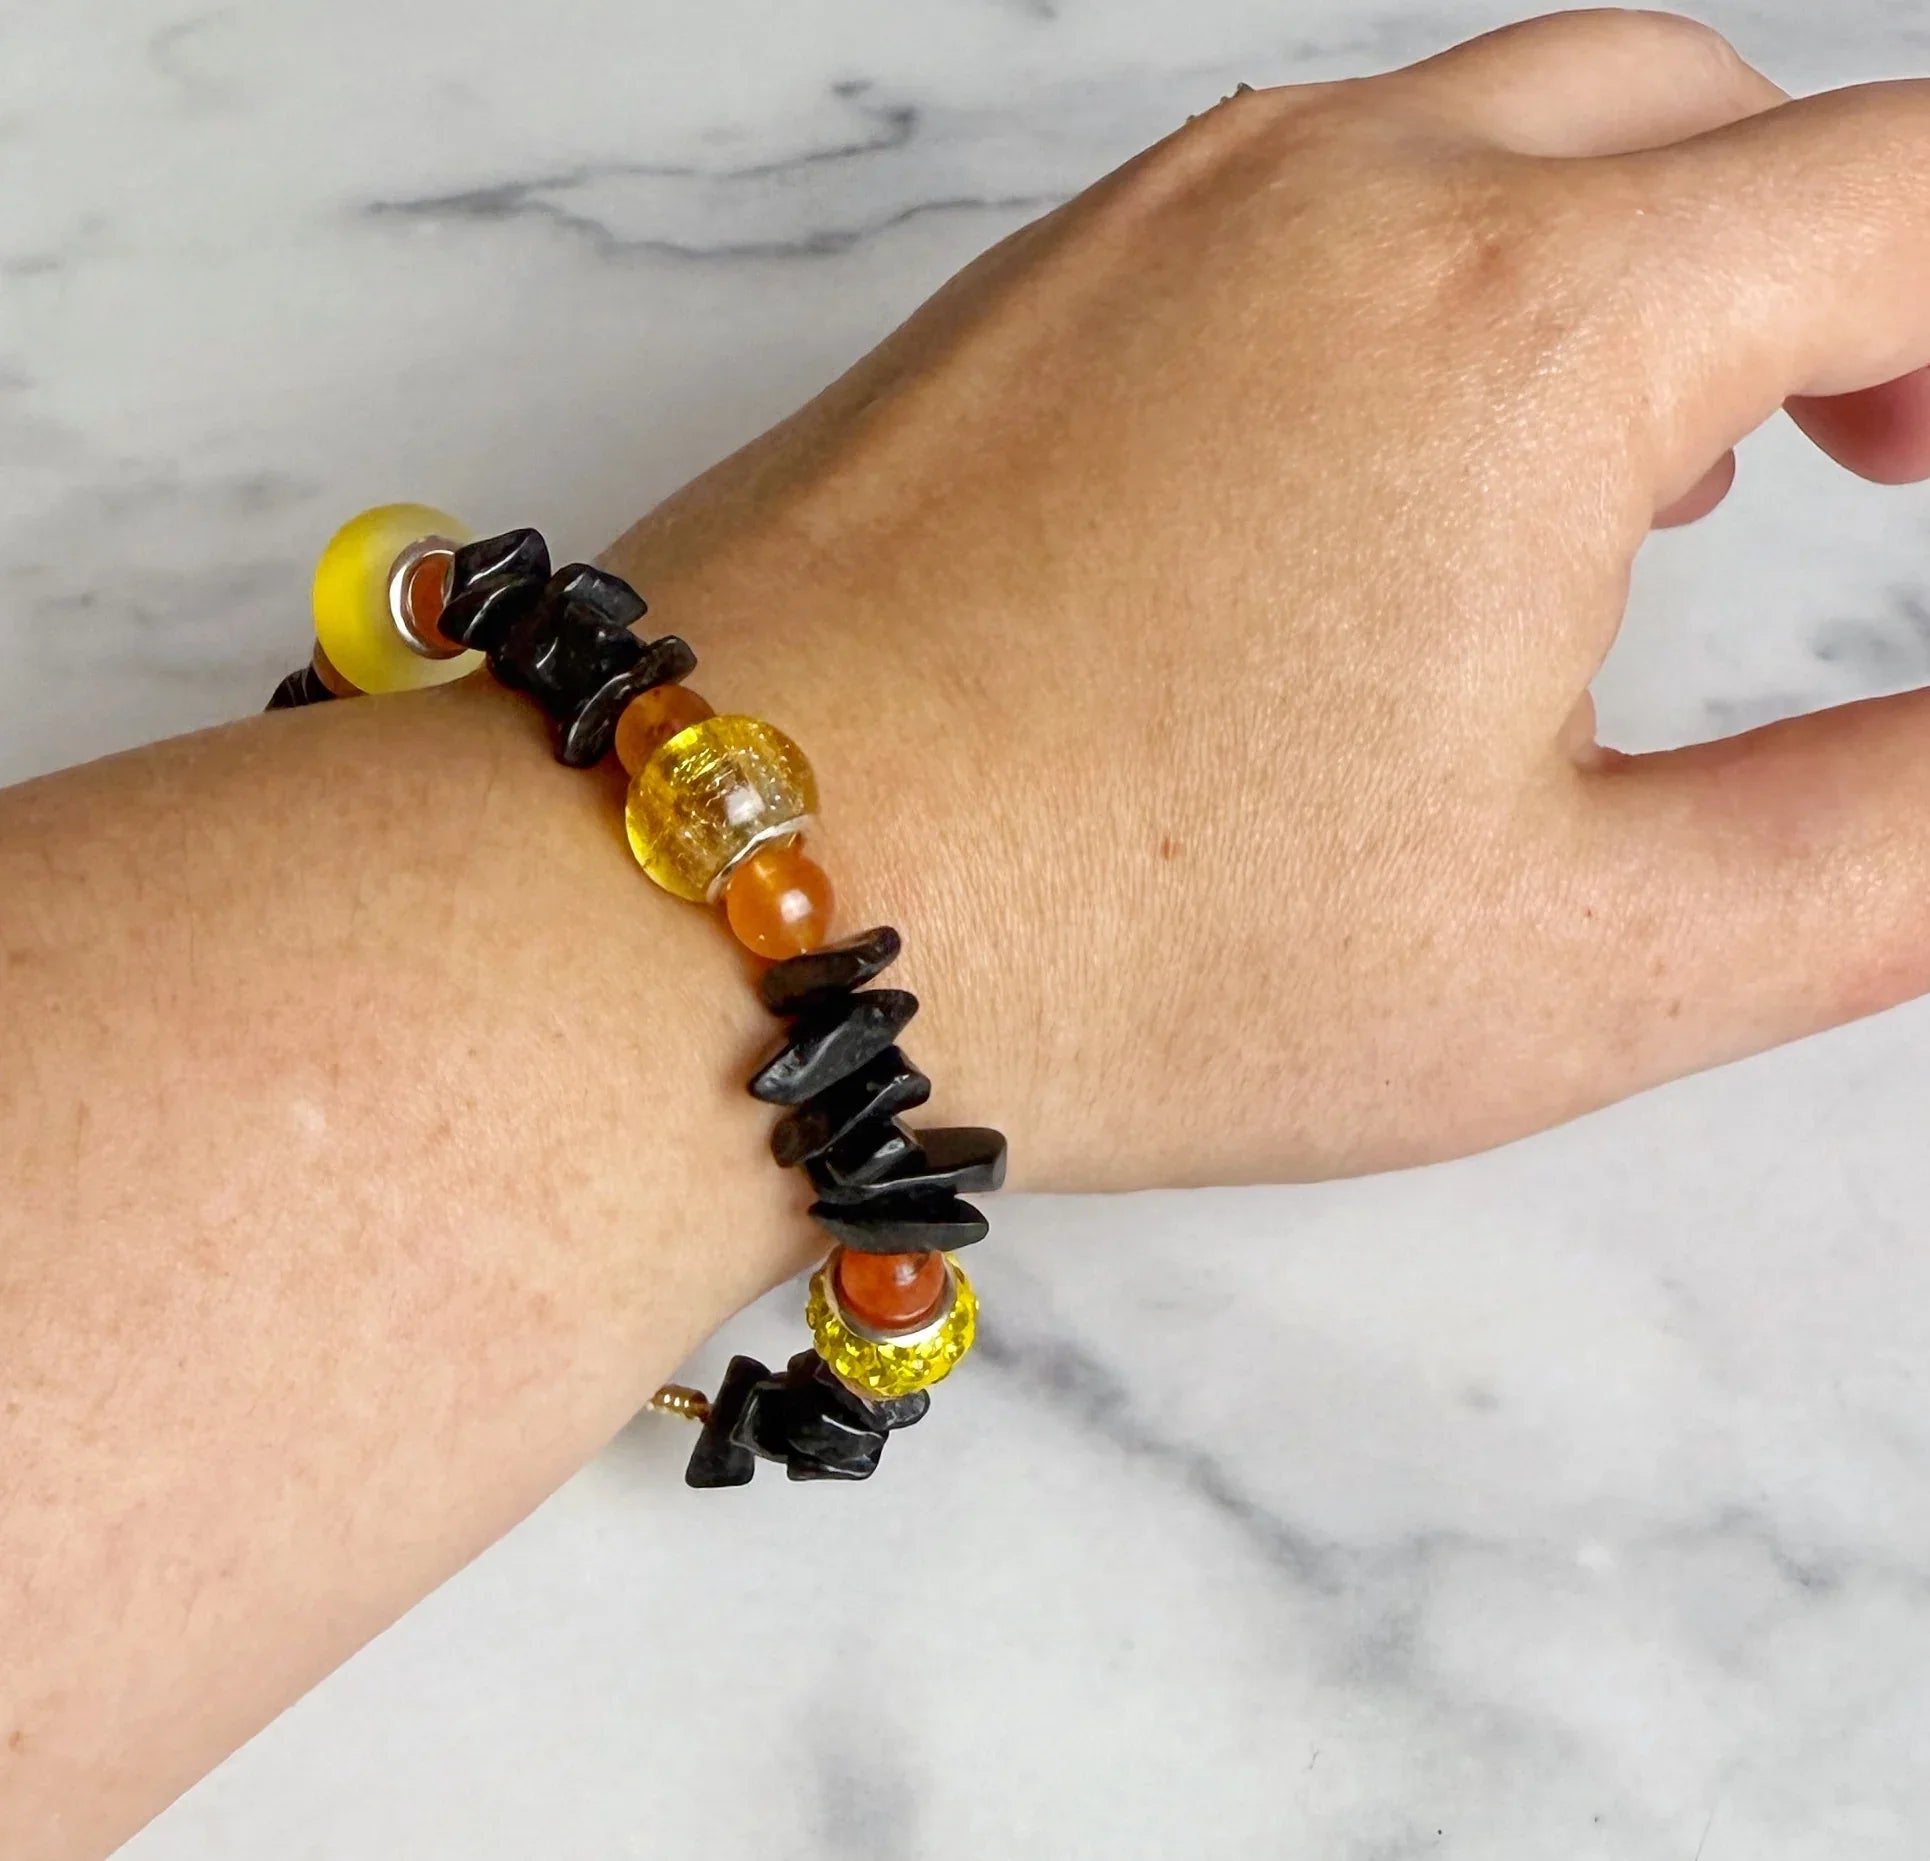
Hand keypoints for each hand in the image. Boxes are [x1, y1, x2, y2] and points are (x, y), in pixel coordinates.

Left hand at [607, 10, 1929, 1189]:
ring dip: (1631, 256)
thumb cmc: (1117, 941)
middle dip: (1839, 264)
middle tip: (1878, 459)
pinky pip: (1295, 200)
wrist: (702, 901)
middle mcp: (1331, 199)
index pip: (1902, 198)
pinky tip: (1388, 465)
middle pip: (1701, 119)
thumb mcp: (1570, 958)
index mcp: (1517, 323)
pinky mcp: (1025, 296)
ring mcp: (1149, 225)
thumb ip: (1874, 847)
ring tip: (1658, 468)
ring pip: (1485, 131)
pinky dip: (1428, 274)